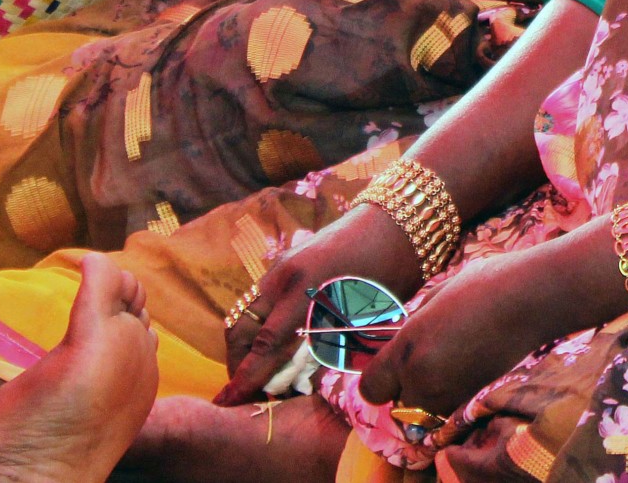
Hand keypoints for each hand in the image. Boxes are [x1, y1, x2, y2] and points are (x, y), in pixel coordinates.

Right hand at [216, 202, 423, 404]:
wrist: (396, 223)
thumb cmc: (390, 274)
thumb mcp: (363, 320)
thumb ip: (329, 352)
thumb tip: (299, 387)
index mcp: (306, 292)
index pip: (265, 346)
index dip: (246, 378)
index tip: (231, 403)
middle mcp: (284, 277)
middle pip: (241, 330)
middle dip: (238, 364)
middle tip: (248, 391)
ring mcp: (280, 266)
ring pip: (246, 313)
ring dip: (246, 345)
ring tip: (260, 372)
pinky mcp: (284, 261)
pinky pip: (259, 299)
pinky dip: (258, 325)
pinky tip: (274, 344)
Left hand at [347, 245, 564, 427]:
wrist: (530, 299)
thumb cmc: (484, 285)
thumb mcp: (436, 296)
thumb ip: (413, 324)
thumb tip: (404, 335)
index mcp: (407, 347)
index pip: (370, 388)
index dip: (379, 379)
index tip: (391, 367)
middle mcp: (422, 378)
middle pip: (397, 404)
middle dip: (406, 388)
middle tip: (427, 362)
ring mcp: (449, 394)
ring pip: (424, 412)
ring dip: (429, 397)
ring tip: (450, 365)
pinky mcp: (474, 399)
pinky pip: (449, 410)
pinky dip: (452, 398)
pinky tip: (468, 369)